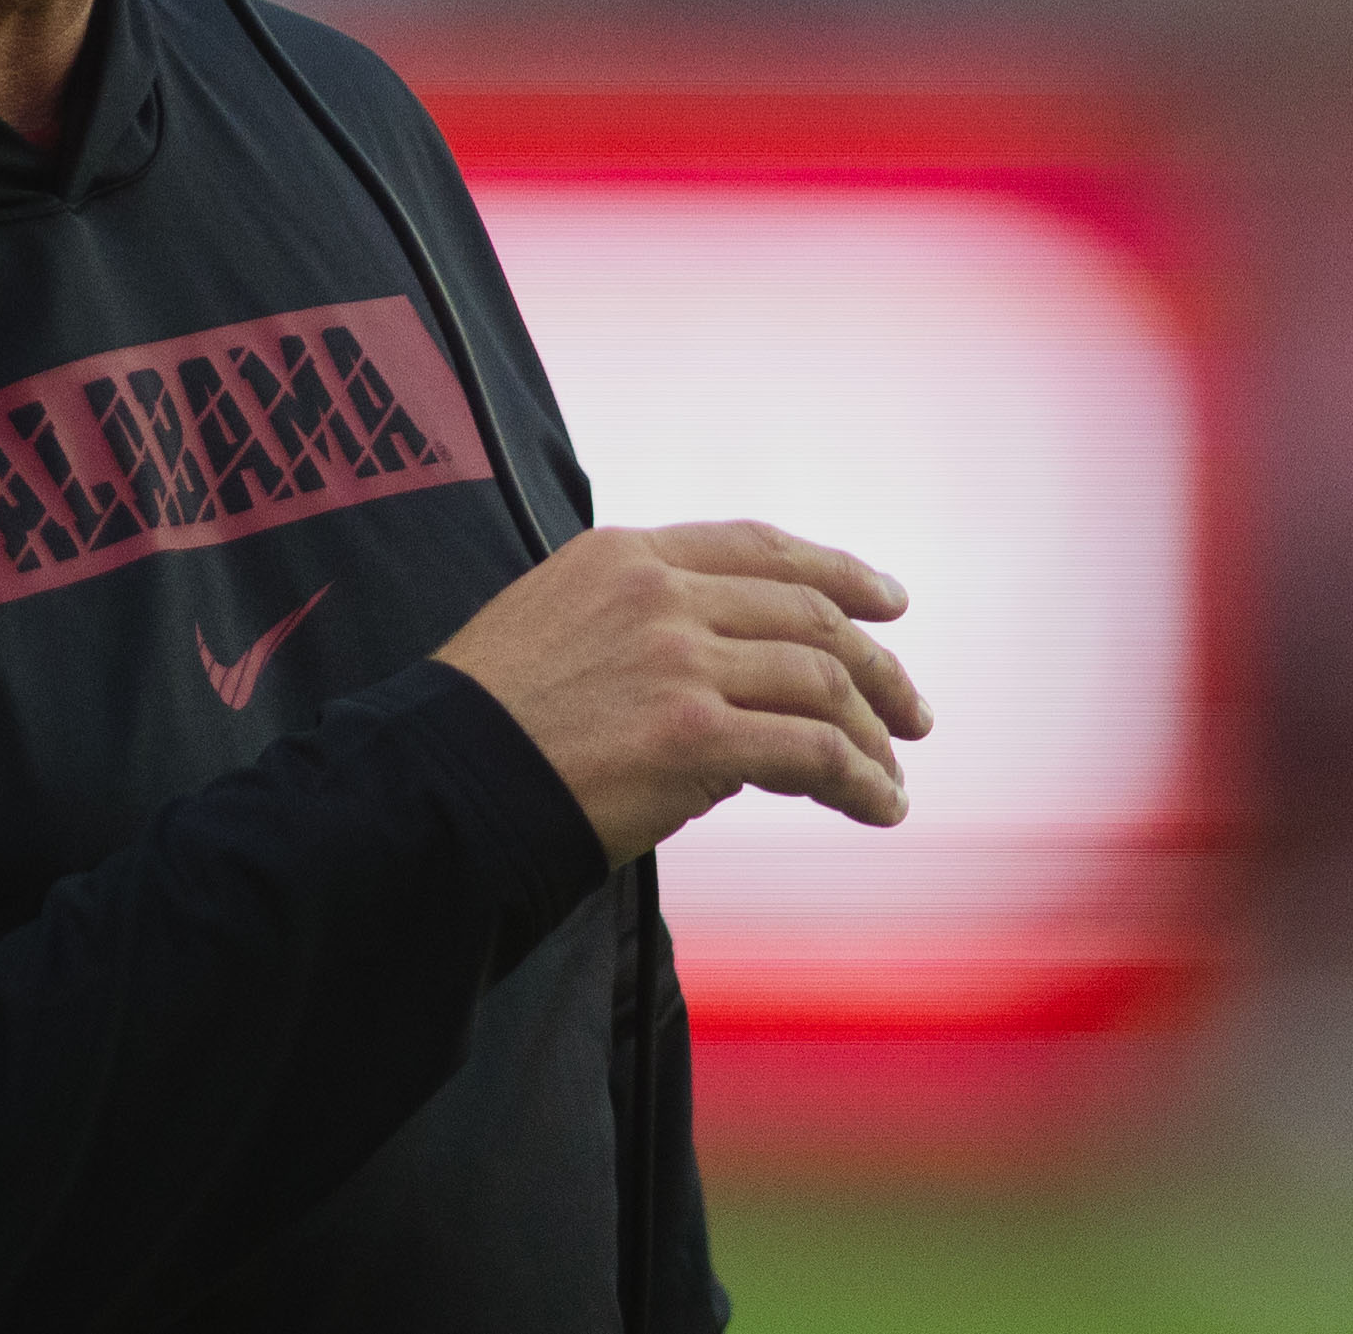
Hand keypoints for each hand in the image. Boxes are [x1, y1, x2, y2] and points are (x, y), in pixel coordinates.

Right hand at [434, 521, 929, 866]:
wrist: (439, 779)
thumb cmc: (488, 721)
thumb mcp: (556, 622)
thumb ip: (644, 625)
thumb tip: (741, 686)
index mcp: (624, 554)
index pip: (758, 546)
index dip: (838, 570)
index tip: (887, 600)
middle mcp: (660, 594)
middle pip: (809, 613)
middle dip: (877, 665)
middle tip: (912, 712)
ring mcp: (680, 661)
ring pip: (823, 684)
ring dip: (874, 736)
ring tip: (893, 776)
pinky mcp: (693, 736)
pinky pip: (815, 754)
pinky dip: (863, 781)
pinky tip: (879, 806)